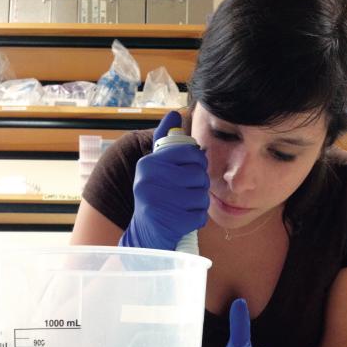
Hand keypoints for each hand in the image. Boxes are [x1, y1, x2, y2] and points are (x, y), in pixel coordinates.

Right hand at [120, 110, 208, 250]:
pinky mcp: (170, 222)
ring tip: (184, 205)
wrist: (145, 233)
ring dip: (198, 202)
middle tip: (187, 190)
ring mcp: (160, 202)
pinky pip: (200, 215)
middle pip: (199, 175)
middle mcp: (150, 181)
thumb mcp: (154, 167)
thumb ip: (166, 142)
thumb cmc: (155, 195)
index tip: (191, 169)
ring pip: (202, 196)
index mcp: (148, 163)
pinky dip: (196, 219)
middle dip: (198, 184)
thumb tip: (176, 113)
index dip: (197, 161)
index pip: (190, 153)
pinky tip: (184, 218)